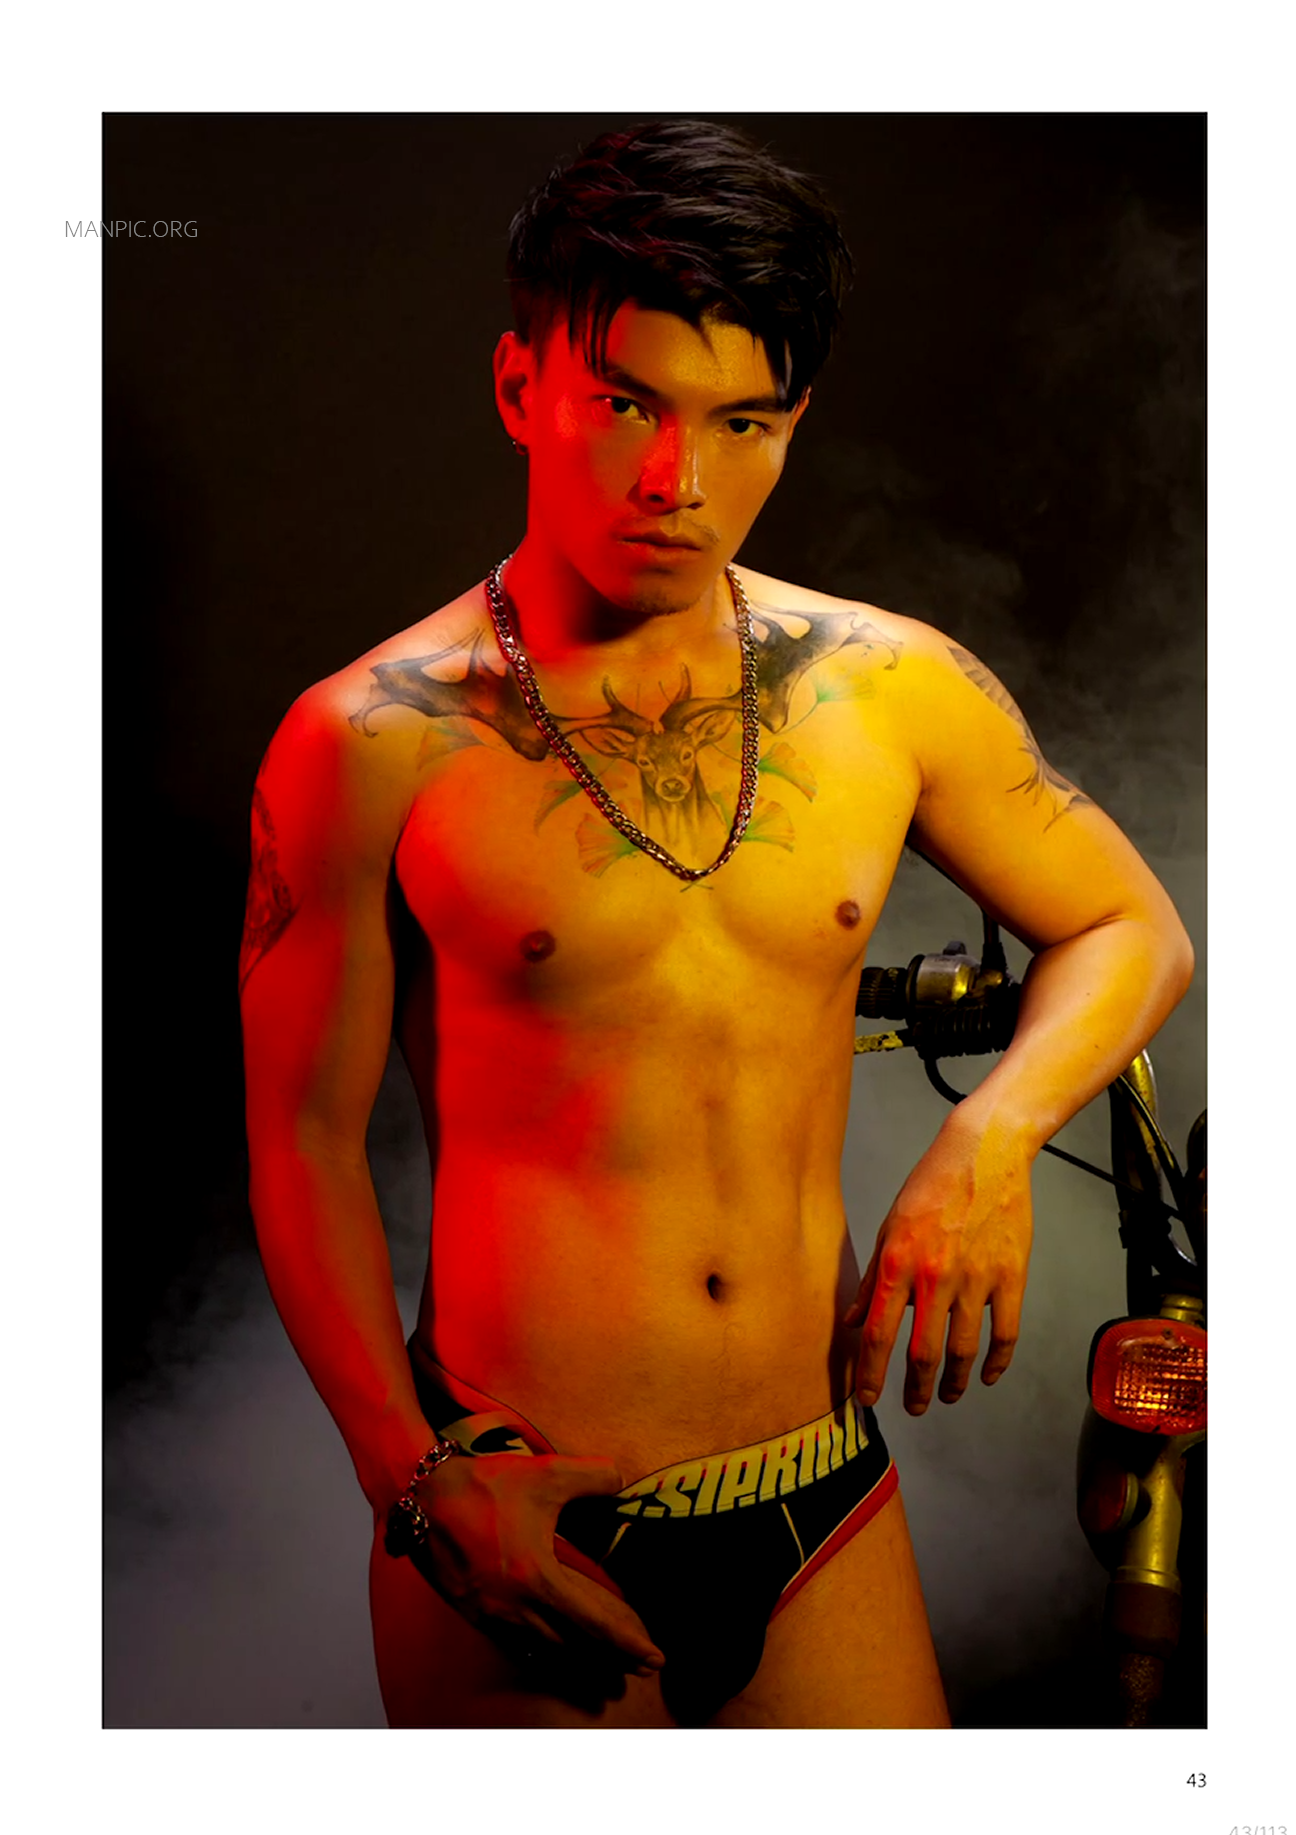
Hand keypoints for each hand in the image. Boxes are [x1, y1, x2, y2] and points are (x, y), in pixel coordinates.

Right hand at [403, 1449, 664, 1676]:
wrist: (421, 1495)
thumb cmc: (484, 1486)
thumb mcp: (547, 1472)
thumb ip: (594, 1477)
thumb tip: (623, 1482)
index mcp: (537, 1579)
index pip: (595, 1623)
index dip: (629, 1642)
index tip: (655, 1658)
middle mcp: (515, 1609)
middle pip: (575, 1646)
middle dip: (612, 1657)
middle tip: (641, 1666)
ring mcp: (491, 1616)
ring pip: (546, 1650)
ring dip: (580, 1659)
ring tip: (606, 1664)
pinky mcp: (473, 1613)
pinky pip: (517, 1645)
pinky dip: (544, 1652)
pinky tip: (553, 1650)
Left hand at [843, 1106, 1034, 1414]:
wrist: (985, 1152)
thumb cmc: (931, 1185)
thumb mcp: (889, 1226)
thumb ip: (873, 1280)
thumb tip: (852, 1321)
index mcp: (899, 1262)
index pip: (878, 1333)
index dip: (871, 1373)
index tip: (867, 1399)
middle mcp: (935, 1276)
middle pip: (922, 1353)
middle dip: (914, 1389)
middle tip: (912, 1408)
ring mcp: (976, 1279)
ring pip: (963, 1351)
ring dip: (954, 1383)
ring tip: (947, 1396)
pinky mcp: (1010, 1276)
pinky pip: (1004, 1333)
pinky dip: (996, 1362)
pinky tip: (987, 1376)